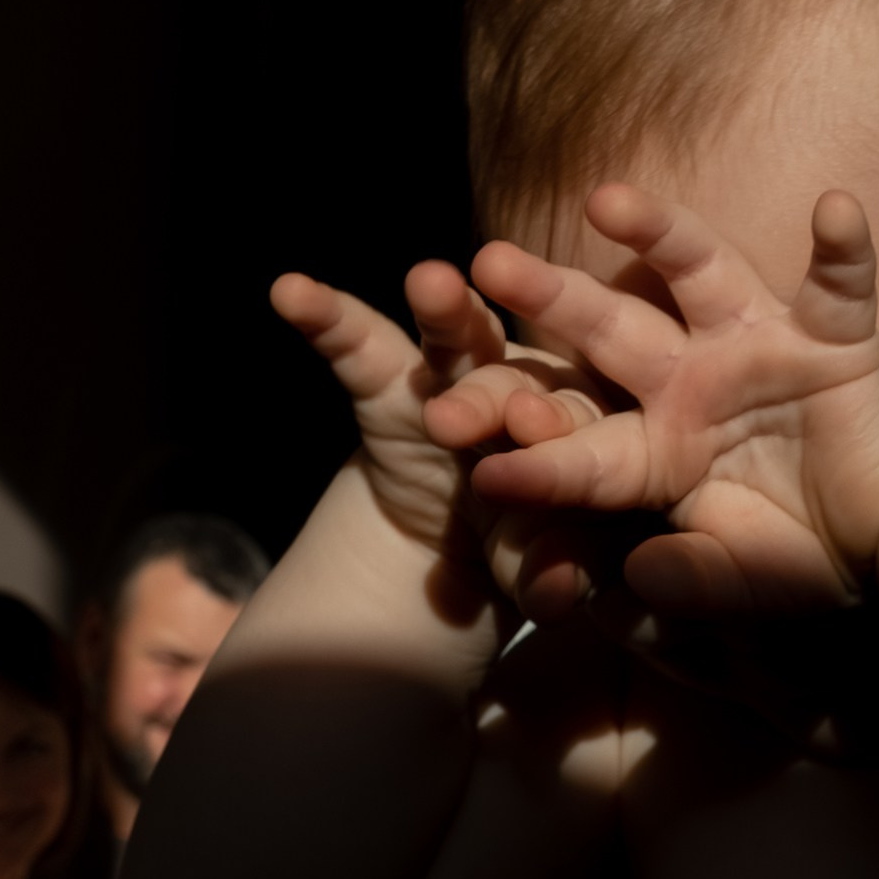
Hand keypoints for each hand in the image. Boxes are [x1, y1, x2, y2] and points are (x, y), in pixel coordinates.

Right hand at [271, 262, 607, 610]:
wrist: (451, 552)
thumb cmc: (523, 553)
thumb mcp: (538, 573)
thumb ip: (554, 579)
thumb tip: (555, 595)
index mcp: (587, 427)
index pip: (580, 424)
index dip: (557, 425)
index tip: (531, 428)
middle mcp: (526, 385)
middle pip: (519, 379)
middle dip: (494, 394)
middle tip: (483, 406)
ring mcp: (456, 377)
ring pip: (459, 338)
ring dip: (445, 310)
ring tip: (432, 283)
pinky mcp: (388, 379)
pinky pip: (357, 344)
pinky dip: (327, 318)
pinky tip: (292, 292)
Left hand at [468, 184, 878, 617]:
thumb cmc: (809, 556)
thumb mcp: (741, 582)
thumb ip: (689, 582)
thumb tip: (633, 578)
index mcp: (658, 445)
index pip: (584, 445)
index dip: (534, 451)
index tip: (467, 448)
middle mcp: (695, 378)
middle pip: (610, 328)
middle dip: (551, 296)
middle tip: (487, 260)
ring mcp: (760, 346)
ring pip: (700, 271)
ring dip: (659, 231)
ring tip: (606, 198)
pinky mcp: (835, 336)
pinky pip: (842, 285)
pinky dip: (845, 249)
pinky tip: (835, 209)